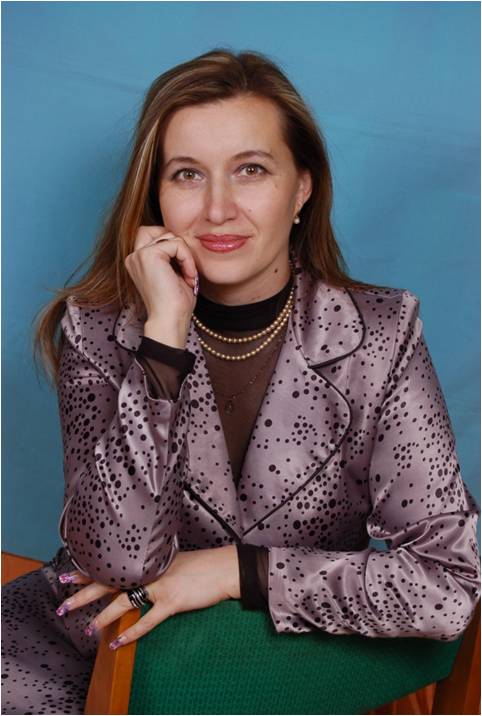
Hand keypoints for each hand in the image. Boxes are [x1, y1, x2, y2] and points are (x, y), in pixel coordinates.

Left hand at [56, 545, 239, 648]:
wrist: (222, 567)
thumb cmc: (199, 565)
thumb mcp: (170, 561)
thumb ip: (152, 568)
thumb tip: (134, 577)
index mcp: (146, 561)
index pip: (111, 566)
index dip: (88, 571)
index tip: (67, 575)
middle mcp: (148, 571)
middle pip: (109, 583)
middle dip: (84, 594)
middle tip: (63, 604)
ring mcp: (159, 586)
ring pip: (123, 602)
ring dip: (103, 616)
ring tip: (87, 628)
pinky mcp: (172, 601)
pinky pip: (148, 620)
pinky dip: (132, 632)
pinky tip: (118, 642)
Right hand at [124, 225, 198, 326]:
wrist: (170, 320)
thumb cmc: (175, 303)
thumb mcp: (173, 273)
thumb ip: (172, 255)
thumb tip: (183, 237)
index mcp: (137, 261)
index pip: (155, 235)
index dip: (173, 246)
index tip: (183, 270)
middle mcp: (134, 257)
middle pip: (160, 230)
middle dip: (178, 245)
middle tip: (187, 269)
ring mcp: (139, 255)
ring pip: (171, 237)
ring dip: (186, 256)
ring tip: (188, 276)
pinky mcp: (149, 255)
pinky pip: (177, 244)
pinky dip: (188, 260)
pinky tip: (188, 277)